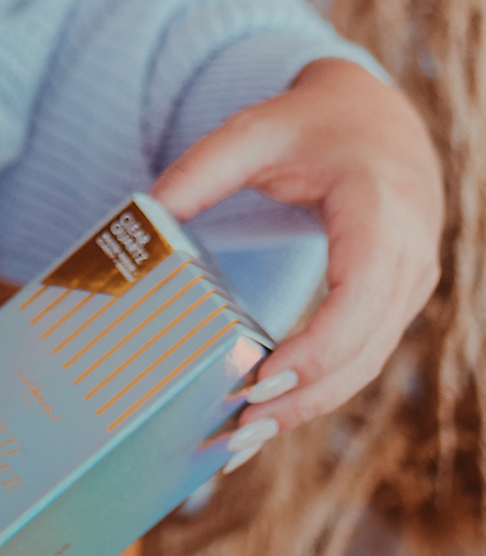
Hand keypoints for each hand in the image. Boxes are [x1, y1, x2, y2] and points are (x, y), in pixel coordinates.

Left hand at [151, 57, 441, 435]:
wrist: (380, 120)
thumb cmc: (316, 124)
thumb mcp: (255, 131)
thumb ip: (200, 170)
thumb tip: (142, 212)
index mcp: (380, 210)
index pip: (358, 299)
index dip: (314, 351)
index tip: (260, 382)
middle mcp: (409, 254)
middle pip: (363, 348)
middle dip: (303, 396)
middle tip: (238, 430)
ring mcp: (412, 283)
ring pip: (368, 362)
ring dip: (311, 404)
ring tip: (246, 435)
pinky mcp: (398, 301)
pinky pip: (364, 353)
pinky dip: (322, 386)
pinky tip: (273, 409)